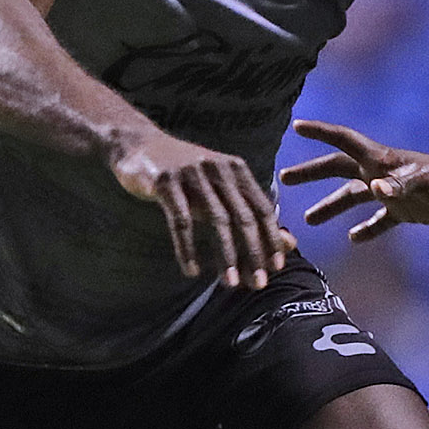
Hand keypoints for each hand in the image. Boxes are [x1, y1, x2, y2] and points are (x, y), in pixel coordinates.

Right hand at [109, 127, 292, 287]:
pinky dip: (188, 249)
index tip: (276, 267)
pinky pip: (181, 221)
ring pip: (216, 220)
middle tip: (259, 283)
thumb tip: (288, 244)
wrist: (139, 145)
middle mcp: (218, 169)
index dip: (272, 238)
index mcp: (236, 169)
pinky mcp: (165, 182)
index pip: (262, 208)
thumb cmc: (186, 175)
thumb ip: (249, 214)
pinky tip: (192, 271)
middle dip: (254, 253)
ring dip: (226, 255)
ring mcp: (192, 174)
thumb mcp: (220, 190)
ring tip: (230, 283)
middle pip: (243, 216)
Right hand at [278, 120, 428, 240]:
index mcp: (381, 161)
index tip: (297, 126)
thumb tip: (374, 191)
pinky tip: (354, 238)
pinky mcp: (406, 209)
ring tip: (309, 220)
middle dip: (312, 172)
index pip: (344, 141)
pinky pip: (379, 220)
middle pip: (338, 169)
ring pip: (353, 197)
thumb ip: (399, 187)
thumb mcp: (424, 185)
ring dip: (331, 206)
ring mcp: (392, 191)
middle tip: (284, 178)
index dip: (320, 132)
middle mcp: (381, 173)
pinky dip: (366, 229)